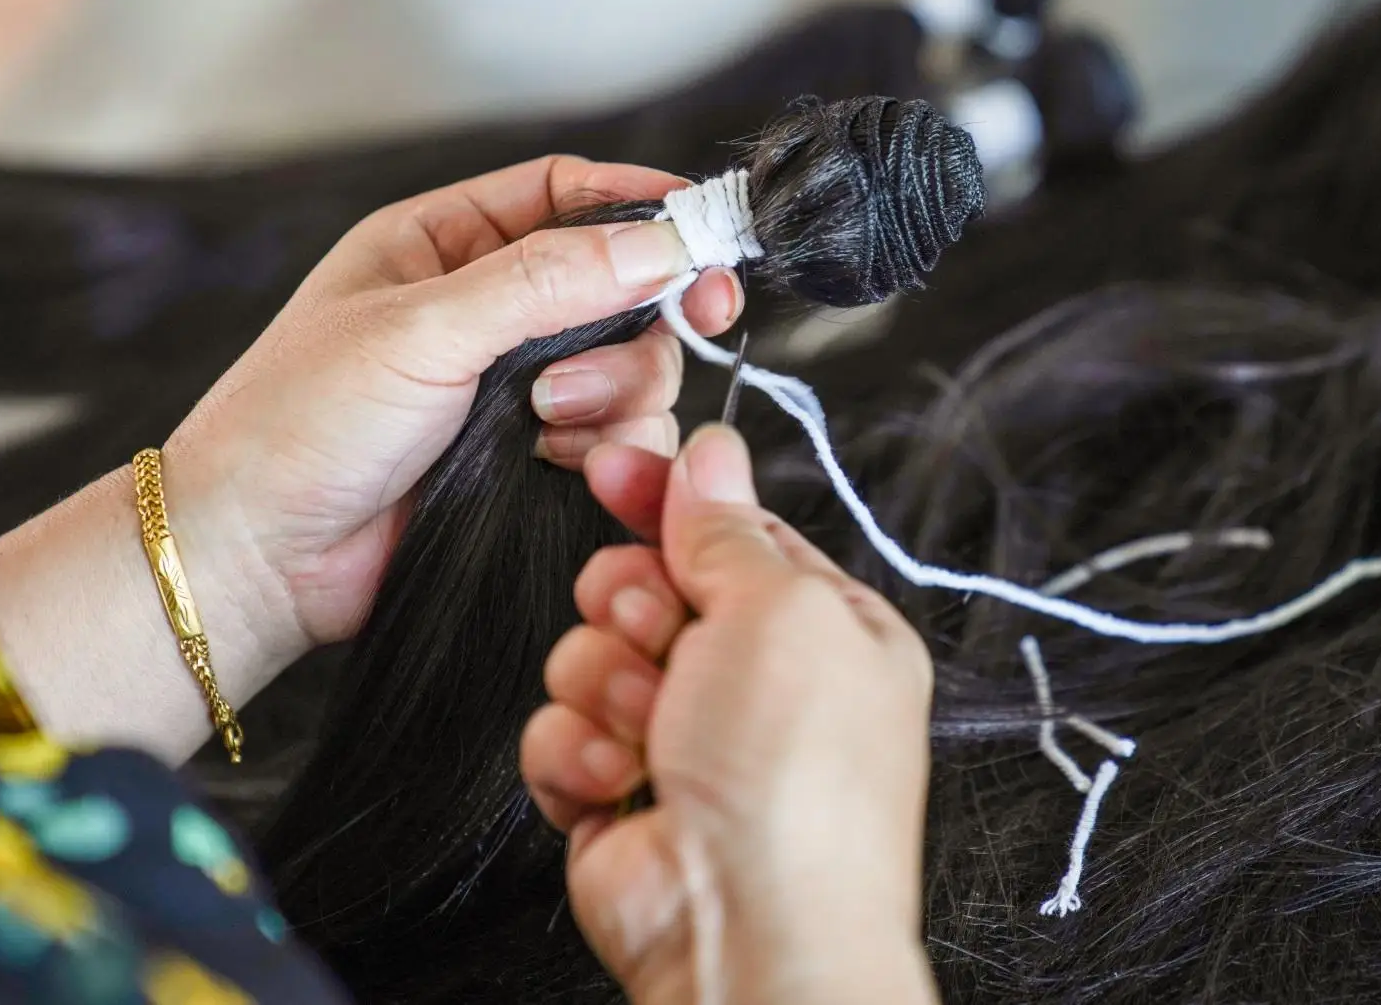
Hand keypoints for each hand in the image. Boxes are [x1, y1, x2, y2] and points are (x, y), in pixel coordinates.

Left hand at [166, 156, 741, 660]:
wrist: (260, 558)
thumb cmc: (299, 424)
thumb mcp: (421, 328)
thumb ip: (546, 281)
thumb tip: (660, 243)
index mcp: (446, 244)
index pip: (567, 193)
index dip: (642, 204)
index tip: (707, 227)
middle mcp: (490, 308)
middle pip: (623, 282)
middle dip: (650, 307)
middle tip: (701, 314)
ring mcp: (517, 388)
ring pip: (634, 363)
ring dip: (616, 388)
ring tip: (548, 418)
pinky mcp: (535, 459)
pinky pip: (621, 436)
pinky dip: (610, 446)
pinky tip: (559, 461)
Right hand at [521, 426, 938, 1004]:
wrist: (749, 927)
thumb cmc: (799, 785)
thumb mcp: (781, 610)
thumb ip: (730, 527)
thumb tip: (711, 454)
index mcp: (823, 629)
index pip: (731, 532)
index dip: (666, 498)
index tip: (611, 468)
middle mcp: (756, 683)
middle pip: (647, 584)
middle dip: (633, 601)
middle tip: (658, 631)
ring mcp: (684, 739)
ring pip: (590, 652)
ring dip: (606, 682)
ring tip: (650, 725)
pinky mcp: (618, 791)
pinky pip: (557, 730)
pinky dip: (578, 753)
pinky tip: (621, 779)